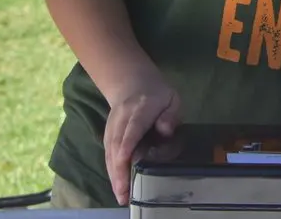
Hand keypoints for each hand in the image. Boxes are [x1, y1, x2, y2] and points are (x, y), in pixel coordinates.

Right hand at [103, 74, 181, 204]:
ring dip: (114, 174)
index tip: (126, 160)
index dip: (128, 143)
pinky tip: (117, 187)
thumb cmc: (158, 96)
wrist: (132, 84)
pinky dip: (111, 171)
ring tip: (121, 196)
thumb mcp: (172, 99)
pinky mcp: (108, 135)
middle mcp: (123, 118)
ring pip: (110, 151)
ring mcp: (113, 126)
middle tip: (124, 192)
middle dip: (119, 168)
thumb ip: (170, 114)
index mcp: (142, 107)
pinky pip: (107, 154)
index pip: (133, 126)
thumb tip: (165, 129)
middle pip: (118, 143)